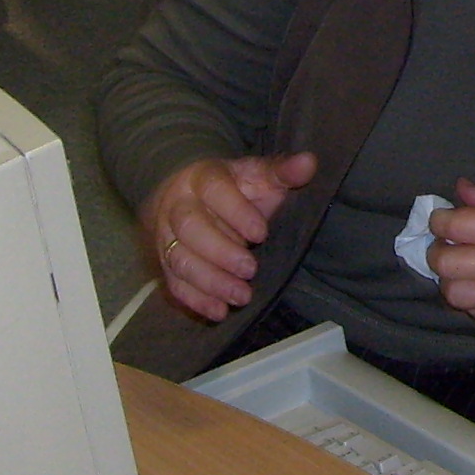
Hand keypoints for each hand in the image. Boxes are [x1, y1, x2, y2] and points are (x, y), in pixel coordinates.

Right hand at [142, 152, 318, 320]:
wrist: (188, 195)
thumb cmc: (233, 189)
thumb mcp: (258, 176)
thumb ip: (282, 172)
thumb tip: (309, 163)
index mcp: (203, 177)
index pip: (214, 190)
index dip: (235, 211)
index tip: (262, 233)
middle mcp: (178, 205)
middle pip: (190, 227)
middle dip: (220, 252)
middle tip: (251, 270)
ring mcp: (167, 235)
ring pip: (179, 258)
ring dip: (210, 282)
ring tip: (241, 297)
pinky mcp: (165, 261)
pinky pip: (173, 282)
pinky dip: (195, 300)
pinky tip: (219, 312)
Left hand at [426, 179, 474, 325]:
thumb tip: (459, 188)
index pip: (455, 226)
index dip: (439, 219)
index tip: (442, 217)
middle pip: (445, 262)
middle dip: (436, 248)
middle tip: (445, 241)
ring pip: (453, 294)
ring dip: (449, 278)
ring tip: (460, 266)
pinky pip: (474, 312)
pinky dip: (469, 298)